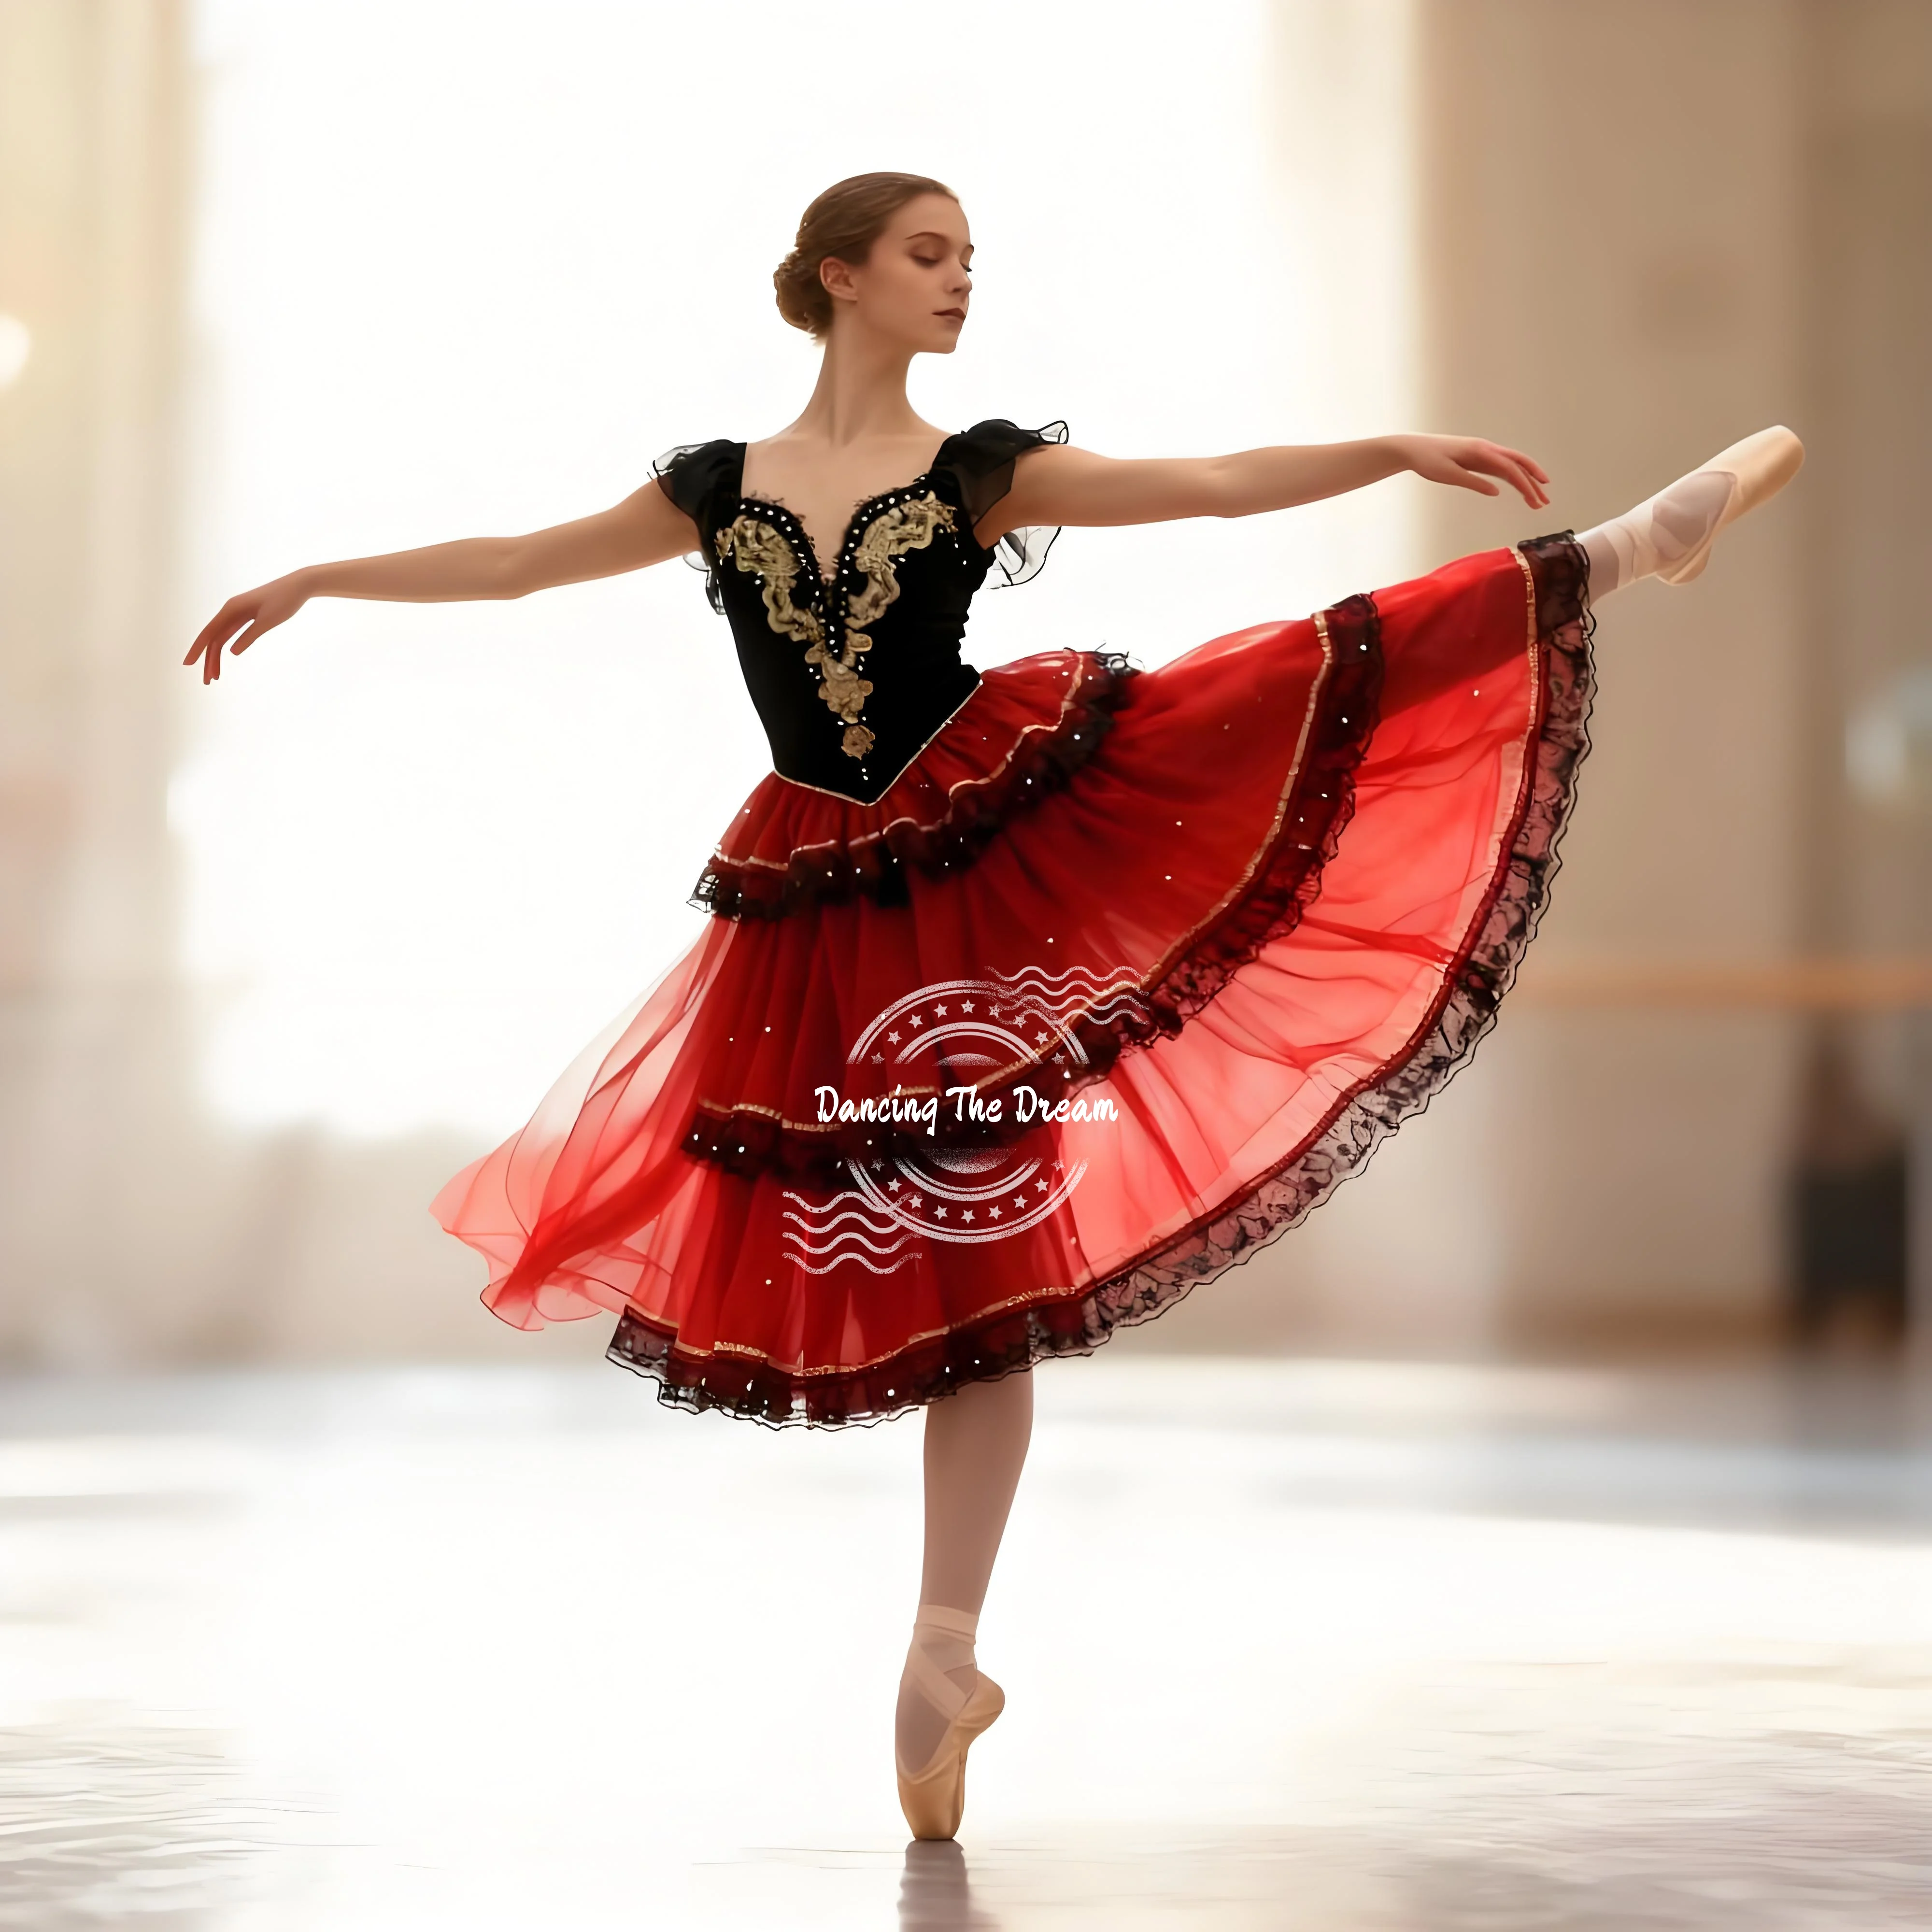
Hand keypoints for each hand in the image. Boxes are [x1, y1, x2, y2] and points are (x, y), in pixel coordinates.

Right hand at [184, 573, 309, 683]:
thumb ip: (249, 635)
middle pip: (213, 639)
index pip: (209, 633)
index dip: (197, 649)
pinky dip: (228, 646)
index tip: (187, 664)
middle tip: (208, 681)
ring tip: (215, 676)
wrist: (298, 586)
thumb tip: (232, 652)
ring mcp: (237, 613)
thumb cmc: (284, 600)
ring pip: (221, 638)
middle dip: (208, 660)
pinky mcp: (246, 616)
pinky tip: (225, 658)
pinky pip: (231, 633)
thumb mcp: (268, 620)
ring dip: (216, 657)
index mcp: (231, 609)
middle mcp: (230, 611)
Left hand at [1392, 434, 1549, 510]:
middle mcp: (1485, 449)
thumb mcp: (1448, 474)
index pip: (1509, 467)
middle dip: (1533, 481)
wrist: (1413, 449)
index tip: (1535, 498)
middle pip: (1517, 464)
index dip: (1525, 482)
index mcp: (1480, 451)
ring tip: (1536, 499)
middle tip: (1544, 501)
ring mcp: (1483, 454)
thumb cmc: (1428, 460)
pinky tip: (1519, 489)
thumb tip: (1496, 490)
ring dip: (1526, 481)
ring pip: (1511, 466)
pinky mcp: (1478, 459)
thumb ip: (1473, 482)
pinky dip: (1513, 478)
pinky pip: (1500, 468)